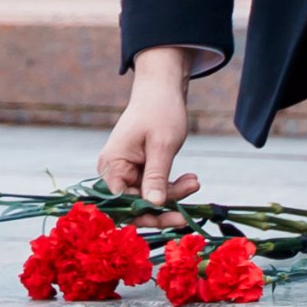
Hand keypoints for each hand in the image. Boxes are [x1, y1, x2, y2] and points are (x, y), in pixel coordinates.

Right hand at [97, 46, 202, 225]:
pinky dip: (171, 186)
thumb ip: (157, 177)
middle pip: (134, 205)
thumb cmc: (160, 111)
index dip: (146, 215)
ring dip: (172, 195)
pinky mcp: (138, 170)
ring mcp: (125, 172)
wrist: (162, 89)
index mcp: (112, 166)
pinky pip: (152, 188)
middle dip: (163, 207)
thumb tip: (154, 206)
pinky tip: (190, 180)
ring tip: (194, 182)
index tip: (173, 218)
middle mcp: (113, 172)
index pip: (122, 204)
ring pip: (147, 198)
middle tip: (188, 211)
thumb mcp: (162, 145)